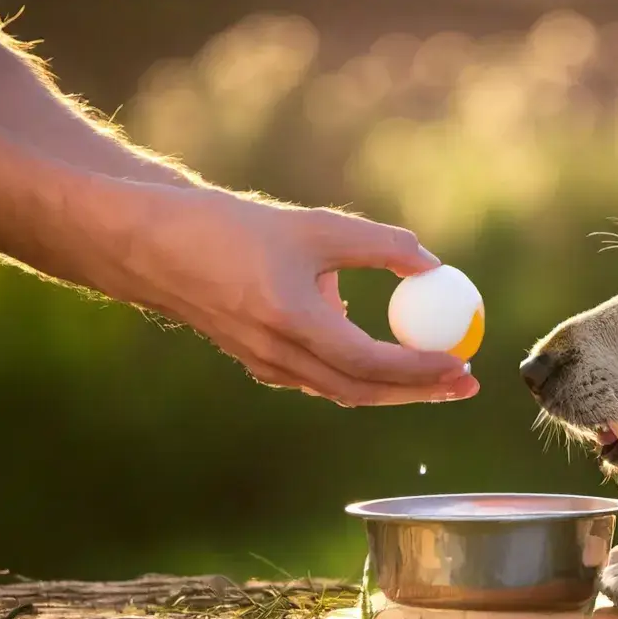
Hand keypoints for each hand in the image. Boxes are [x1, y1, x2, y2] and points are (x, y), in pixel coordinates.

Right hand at [84, 182, 478, 406]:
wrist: (151, 246)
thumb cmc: (232, 228)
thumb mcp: (314, 227)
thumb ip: (379, 246)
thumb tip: (436, 267)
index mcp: (290, 320)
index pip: (370, 361)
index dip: (421, 367)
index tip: (463, 361)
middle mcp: (276, 354)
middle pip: (363, 391)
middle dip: (420, 391)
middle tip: (465, 381)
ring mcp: (265, 365)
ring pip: (342, 390)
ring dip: (394, 387)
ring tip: (441, 374)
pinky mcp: (259, 362)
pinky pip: (320, 379)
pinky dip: (359, 373)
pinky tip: (384, 356)